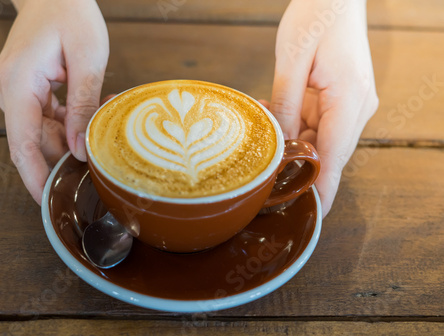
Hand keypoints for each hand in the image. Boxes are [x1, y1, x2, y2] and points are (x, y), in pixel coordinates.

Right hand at [0, 0, 108, 204]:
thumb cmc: (70, 14)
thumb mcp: (87, 59)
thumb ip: (83, 106)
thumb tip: (79, 148)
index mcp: (17, 85)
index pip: (22, 144)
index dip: (34, 177)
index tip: (47, 202)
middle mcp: (8, 92)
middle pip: (37, 141)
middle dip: (70, 148)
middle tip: (104, 142)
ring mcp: (14, 92)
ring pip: (44, 131)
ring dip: (74, 131)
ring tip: (102, 111)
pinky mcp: (24, 91)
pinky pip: (46, 118)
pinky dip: (70, 119)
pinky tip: (92, 106)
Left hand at [260, 0, 378, 216]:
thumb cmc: (317, 17)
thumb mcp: (292, 60)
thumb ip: (286, 104)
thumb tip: (282, 142)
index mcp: (349, 98)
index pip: (335, 156)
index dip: (323, 188)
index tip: (313, 214)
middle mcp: (356, 107)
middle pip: (328, 152)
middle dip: (299, 167)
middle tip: (266, 180)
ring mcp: (352, 103)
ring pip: (321, 140)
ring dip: (293, 145)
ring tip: (263, 142)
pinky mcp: (342, 98)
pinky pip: (318, 124)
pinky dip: (297, 128)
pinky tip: (274, 120)